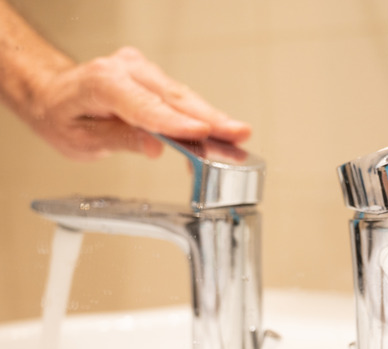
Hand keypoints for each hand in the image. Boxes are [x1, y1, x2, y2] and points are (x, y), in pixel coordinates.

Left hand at [29, 47, 250, 159]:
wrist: (54, 93)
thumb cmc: (62, 114)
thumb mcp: (81, 139)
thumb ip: (119, 140)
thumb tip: (154, 147)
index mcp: (101, 83)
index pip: (144, 106)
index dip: (175, 122)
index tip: (202, 132)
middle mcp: (125, 69)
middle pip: (173, 97)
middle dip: (210, 118)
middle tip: (238, 134)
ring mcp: (142, 70)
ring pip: (183, 97)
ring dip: (212, 118)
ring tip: (238, 136)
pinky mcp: (155, 79)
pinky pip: (181, 98)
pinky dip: (201, 116)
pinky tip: (222, 131)